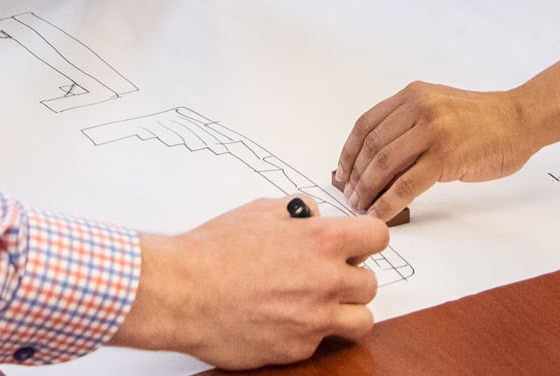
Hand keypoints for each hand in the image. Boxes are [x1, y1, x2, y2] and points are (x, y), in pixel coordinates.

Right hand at [114, 198, 385, 366]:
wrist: (181, 294)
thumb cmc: (213, 251)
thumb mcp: (260, 211)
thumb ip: (297, 212)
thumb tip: (312, 215)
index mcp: (322, 242)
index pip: (378, 237)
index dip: (367, 239)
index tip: (358, 244)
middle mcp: (326, 281)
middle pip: (371, 283)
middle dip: (352, 277)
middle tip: (328, 275)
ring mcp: (314, 320)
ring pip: (361, 320)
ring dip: (346, 311)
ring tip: (321, 304)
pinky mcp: (297, 349)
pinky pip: (321, 341)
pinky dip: (309, 332)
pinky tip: (284, 320)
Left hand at [335, 82, 534, 220]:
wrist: (519, 120)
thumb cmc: (482, 120)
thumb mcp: (438, 109)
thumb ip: (409, 126)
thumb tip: (376, 161)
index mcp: (413, 95)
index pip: (366, 123)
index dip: (348, 152)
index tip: (342, 172)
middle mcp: (419, 108)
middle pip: (372, 145)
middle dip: (355, 176)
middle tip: (350, 196)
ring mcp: (433, 131)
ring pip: (384, 165)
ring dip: (367, 191)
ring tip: (362, 206)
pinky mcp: (446, 156)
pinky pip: (406, 184)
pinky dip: (388, 202)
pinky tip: (380, 213)